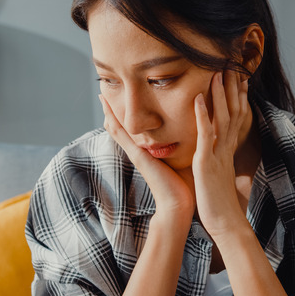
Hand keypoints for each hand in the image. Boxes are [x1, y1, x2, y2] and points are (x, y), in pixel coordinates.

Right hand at [99, 94, 194, 221]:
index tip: (124, 94)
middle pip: (120, 126)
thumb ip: (182, 145)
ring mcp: (136, 154)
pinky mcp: (138, 158)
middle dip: (112, 108)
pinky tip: (107, 111)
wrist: (179, 205)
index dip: (127, 112)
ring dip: (108, 111)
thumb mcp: (181, 158)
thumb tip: (193, 131)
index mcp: (148, 150)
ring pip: (117, 129)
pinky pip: (122, 137)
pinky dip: (114, 123)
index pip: (134, 128)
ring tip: (101, 93)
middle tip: (104, 89)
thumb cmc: (184, 183)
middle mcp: (139, 150)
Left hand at [192, 69, 250, 237]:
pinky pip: (205, 135)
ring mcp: (218, 154)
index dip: (238, 96)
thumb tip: (219, 152)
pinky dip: (202, 115)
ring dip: (219, 94)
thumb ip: (220, 160)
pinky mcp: (207, 163)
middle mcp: (226, 148)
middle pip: (233, 111)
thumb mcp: (220, 174)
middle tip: (231, 65)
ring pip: (221, 118)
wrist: (225, 222)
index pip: (236, 117)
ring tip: (216, 72)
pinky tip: (197, 98)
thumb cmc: (220, 201)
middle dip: (232, 88)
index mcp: (228, 150)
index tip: (238, 76)